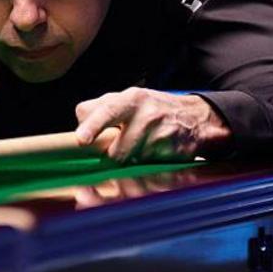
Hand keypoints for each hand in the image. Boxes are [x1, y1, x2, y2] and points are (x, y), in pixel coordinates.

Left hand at [74, 88, 230, 162]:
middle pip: (117, 153)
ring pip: (132, 165)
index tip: (82, 140)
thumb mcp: (124, 99)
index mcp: (131, 99)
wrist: (195, 117)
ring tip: (142, 146)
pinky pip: (149, 172)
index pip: (108, 111)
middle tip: (120, 146)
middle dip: (114, 155)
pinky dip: (146, 169)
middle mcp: (147, 116)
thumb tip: (78, 130)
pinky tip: (154, 154)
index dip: (93, 126)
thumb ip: (96, 110)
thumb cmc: (150, 108)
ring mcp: (163, 137)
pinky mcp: (175, 155)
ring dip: (131, 163)